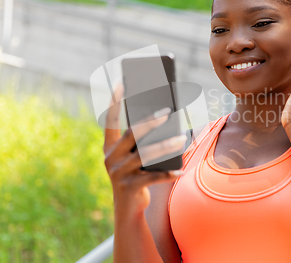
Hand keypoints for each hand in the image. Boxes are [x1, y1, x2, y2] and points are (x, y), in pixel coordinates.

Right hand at [103, 84, 185, 213]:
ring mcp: (118, 173)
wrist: (128, 208)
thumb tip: (166, 118)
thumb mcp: (137, 156)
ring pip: (144, 155)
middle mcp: (110, 158)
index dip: (115, 101)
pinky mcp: (129, 187)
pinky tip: (181, 170)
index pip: (110, 120)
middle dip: (149, 122)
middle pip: (131, 134)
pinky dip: (168, 174)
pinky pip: (152, 178)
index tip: (123, 82)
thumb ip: (144, 141)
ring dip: (164, 146)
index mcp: (109, 146)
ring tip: (181, 139)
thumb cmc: (137, 173)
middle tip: (167, 111)